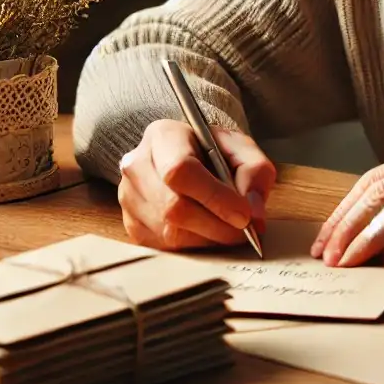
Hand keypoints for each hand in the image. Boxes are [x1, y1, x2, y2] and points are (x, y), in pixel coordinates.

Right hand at [117, 118, 275, 250]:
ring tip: (228, 229)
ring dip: (207, 238)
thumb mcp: (241, 148)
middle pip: (173, 206)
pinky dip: (193, 247)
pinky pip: (163, 247)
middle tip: (245, 230)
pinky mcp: (130, 224)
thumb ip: (254, 171)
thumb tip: (253, 210)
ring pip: (169, 232)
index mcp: (163, 136)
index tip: (244, 215)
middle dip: (216, 225)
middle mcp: (137, 165)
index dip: (214, 197)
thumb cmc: (214, 151)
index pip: (181, 170)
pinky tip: (207, 233)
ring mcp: (129, 197)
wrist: (188, 155)